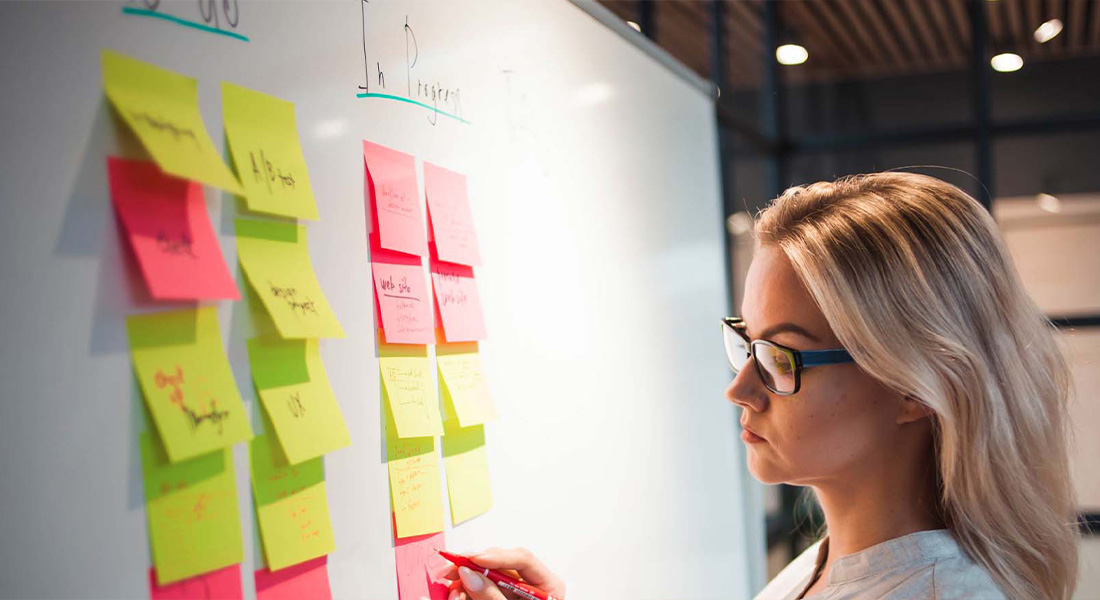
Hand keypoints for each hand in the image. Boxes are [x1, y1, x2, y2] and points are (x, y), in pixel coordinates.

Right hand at [442, 547, 565, 599]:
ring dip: (465, 580)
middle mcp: (530, 585)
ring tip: (452, 591)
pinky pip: (480, 590)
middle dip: (472, 565)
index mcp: (547, 586)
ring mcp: (512, 593)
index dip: (496, 556)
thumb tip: (469, 576)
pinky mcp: (497, 598)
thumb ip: (492, 599)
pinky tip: (456, 596)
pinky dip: (466, 593)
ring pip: (486, 575)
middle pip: (500, 564)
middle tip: (450, 571)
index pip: (522, 559)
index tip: (472, 560)